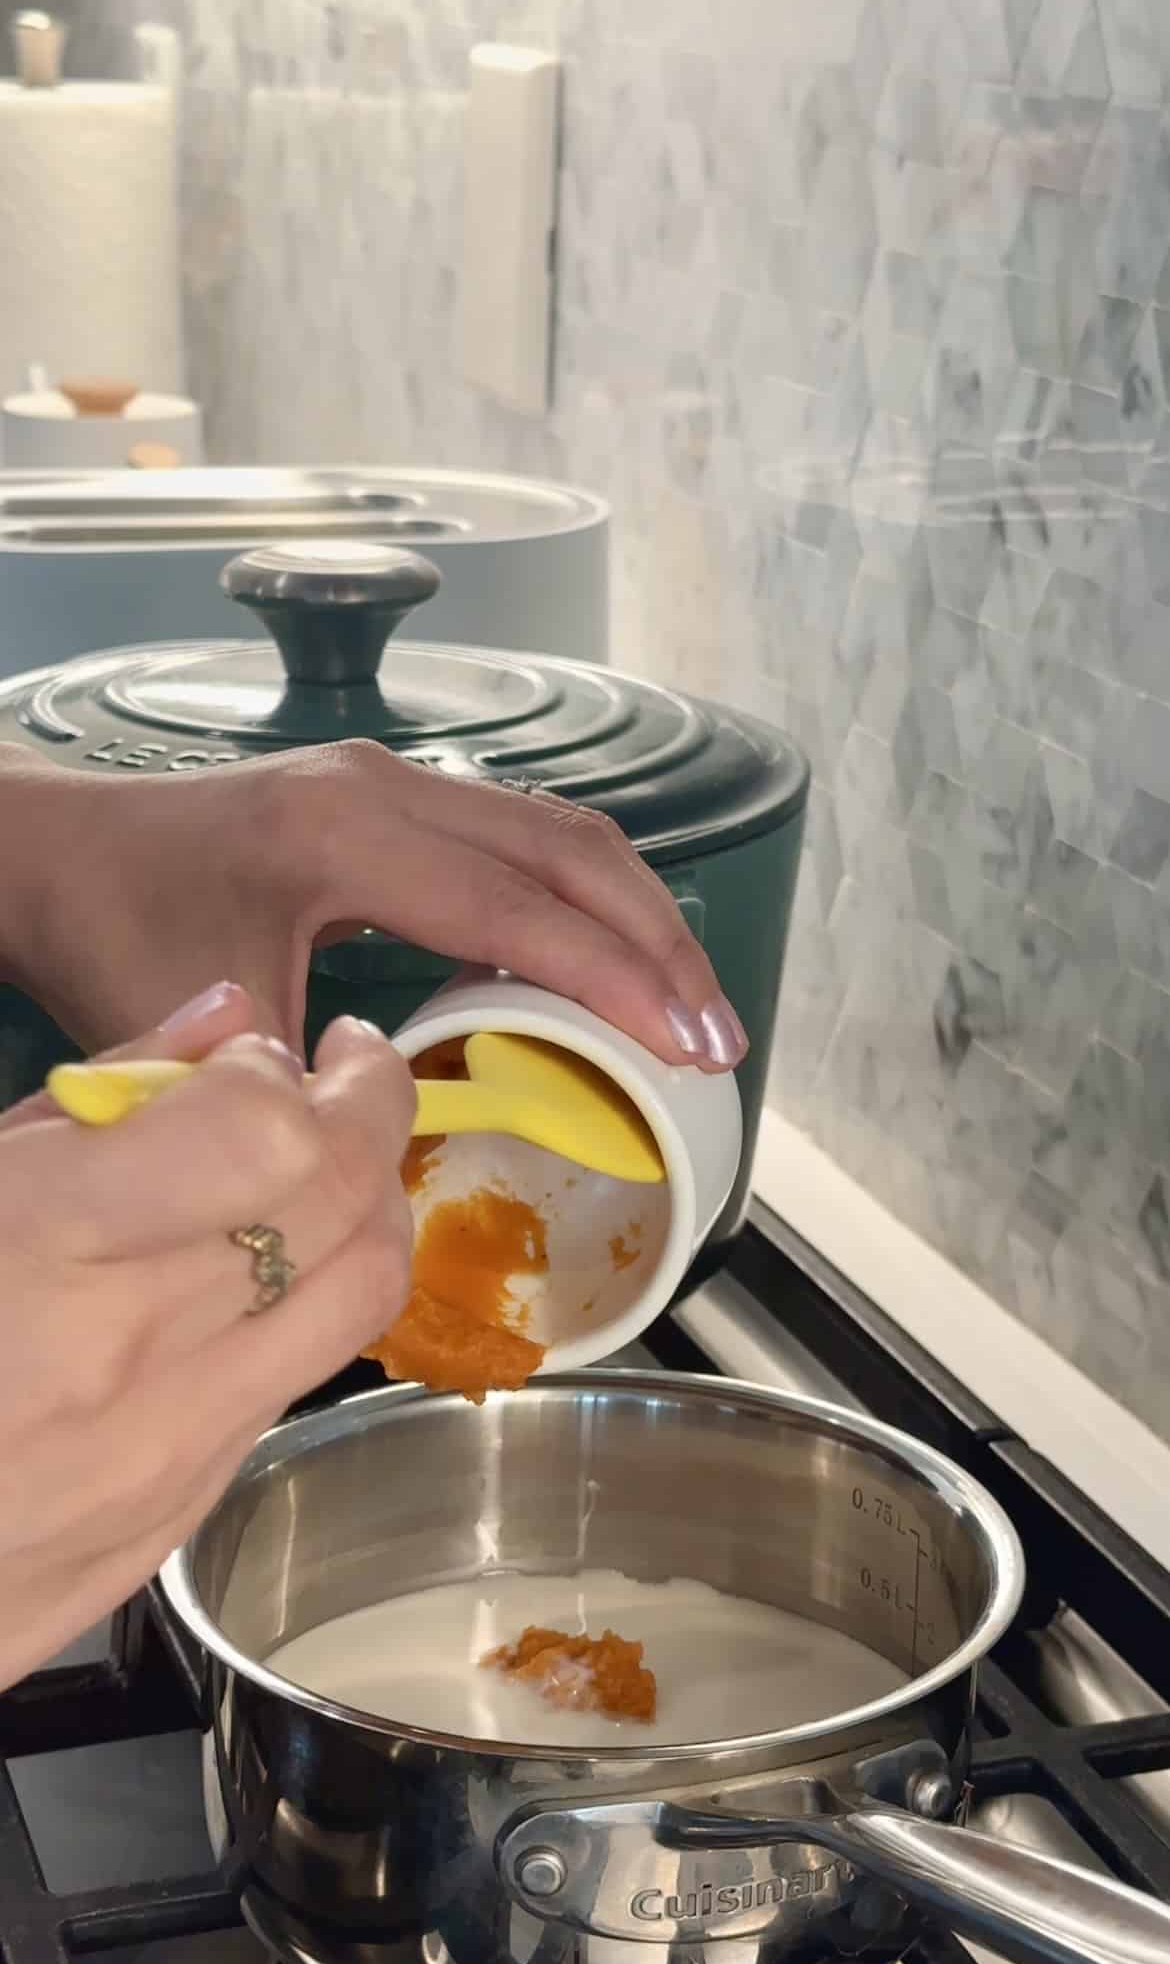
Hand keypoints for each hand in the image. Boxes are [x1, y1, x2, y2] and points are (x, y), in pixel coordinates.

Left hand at [0, 740, 746, 1069]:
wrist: (56, 850)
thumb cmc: (112, 928)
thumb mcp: (202, 1028)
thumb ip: (303, 1098)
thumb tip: (397, 1182)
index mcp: (345, 832)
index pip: (519, 903)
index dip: (615, 977)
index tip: (687, 1045)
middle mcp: (387, 787)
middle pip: (571, 847)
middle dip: (659, 944)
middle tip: (718, 1037)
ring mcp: (395, 780)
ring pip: (560, 831)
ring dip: (635, 916)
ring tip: (689, 1007)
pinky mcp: (395, 798)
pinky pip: (522, 838)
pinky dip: (584, 901)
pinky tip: (607, 968)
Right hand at [0, 983, 412, 1687]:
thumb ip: (90, 1099)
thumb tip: (228, 1021)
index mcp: (46, 1246)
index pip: (265, 1137)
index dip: (284, 1075)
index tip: (261, 1058)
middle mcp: (128, 1356)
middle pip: (342, 1205)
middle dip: (372, 1107)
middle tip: (349, 1070)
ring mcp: (165, 1454)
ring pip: (361, 1300)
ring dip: (372, 1207)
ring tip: (333, 1162)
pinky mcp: (177, 1521)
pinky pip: (292, 1384)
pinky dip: (307, 1305)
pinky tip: (259, 1277)